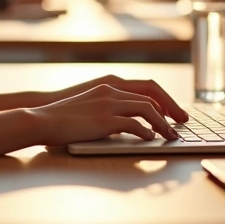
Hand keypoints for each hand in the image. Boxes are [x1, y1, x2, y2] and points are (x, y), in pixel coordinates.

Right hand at [25, 84, 180, 145]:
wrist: (42, 118)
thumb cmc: (64, 116)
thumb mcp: (90, 106)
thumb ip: (110, 109)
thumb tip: (130, 123)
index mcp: (110, 84)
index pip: (147, 86)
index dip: (164, 98)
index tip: (174, 112)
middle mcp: (112, 90)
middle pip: (152, 94)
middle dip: (171, 108)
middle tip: (182, 122)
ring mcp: (108, 103)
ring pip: (147, 109)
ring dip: (163, 123)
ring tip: (170, 136)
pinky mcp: (104, 119)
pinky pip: (134, 124)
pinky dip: (146, 131)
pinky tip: (150, 138)